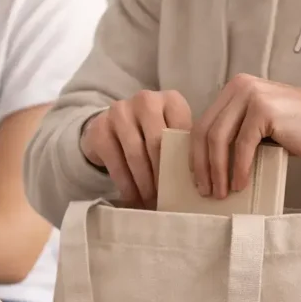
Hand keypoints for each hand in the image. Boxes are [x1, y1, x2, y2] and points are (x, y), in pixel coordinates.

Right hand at [80, 90, 192, 207]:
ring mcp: (119, 113)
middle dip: (163, 174)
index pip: (182, 131)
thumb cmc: (149, 132)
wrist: (109, 125)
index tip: (190, 185)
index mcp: (170, 99)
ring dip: (145, 183)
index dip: (186, 161)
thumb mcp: (170, 131)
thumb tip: (200, 180)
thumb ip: (183, 146)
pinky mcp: (100, 130)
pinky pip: (116, 163)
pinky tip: (133, 198)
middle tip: (169, 198)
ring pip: (136, 154)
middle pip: (158, 143)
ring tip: (152, 201)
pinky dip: (126, 185)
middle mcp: (145, 100)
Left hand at [190, 74, 300, 198]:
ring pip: (220, 139)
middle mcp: (239, 87)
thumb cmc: (295, 130)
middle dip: (202, 165)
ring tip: (220, 192)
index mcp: (233, 89)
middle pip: (206, 131)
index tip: (196, 177)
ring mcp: (251, 95)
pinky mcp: (264, 110)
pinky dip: (239, 168)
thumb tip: (204, 161)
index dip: (195, 153)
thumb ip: (233, 131)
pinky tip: (240, 184)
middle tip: (205, 190)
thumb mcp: (257, 125)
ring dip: (217, 170)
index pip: (204, 123)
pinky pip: (242, 145)